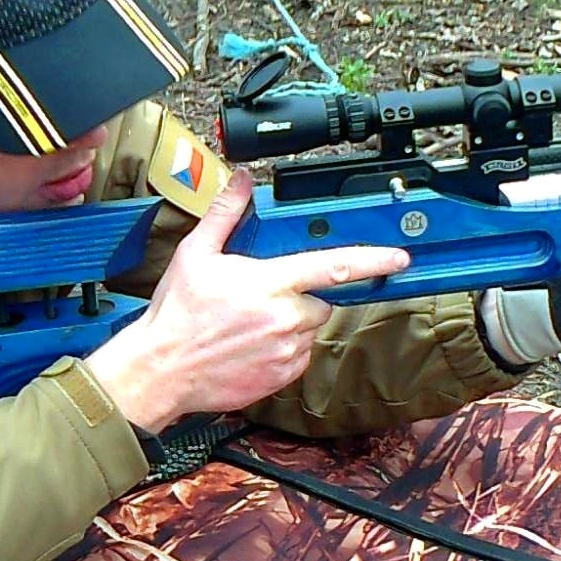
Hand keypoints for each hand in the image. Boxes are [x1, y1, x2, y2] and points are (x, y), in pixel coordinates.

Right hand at [84, 170, 409, 428]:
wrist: (161, 369)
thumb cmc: (177, 313)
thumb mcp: (195, 253)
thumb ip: (226, 214)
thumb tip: (242, 182)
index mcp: (268, 283)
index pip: (332, 267)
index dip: (372, 260)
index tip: (398, 257)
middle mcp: (284, 318)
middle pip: (322, 301)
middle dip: (303, 296)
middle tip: (266, 295)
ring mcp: (285, 351)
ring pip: (310, 329)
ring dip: (292, 323)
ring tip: (251, 322)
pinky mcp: (281, 377)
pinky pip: (299, 357)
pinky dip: (285, 349)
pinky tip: (252, 344)